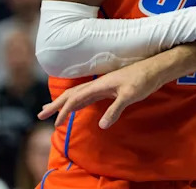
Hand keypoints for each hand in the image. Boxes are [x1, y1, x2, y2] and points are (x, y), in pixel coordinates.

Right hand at [37, 60, 162, 129]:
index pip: (76, 99)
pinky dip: (77, 102)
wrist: (155, 69)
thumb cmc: (143, 80)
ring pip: (78, 94)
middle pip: (71, 95)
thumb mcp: (129, 95)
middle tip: (40, 114)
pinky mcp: (109, 89)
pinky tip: (75, 107)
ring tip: (51, 109)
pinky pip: (87, 96)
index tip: (56, 124)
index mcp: (99, 85)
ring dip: (64, 103)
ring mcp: (103, 86)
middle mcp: (98, 84)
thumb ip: (115, 109)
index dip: (64, 112)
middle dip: (56, 105)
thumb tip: (101, 126)